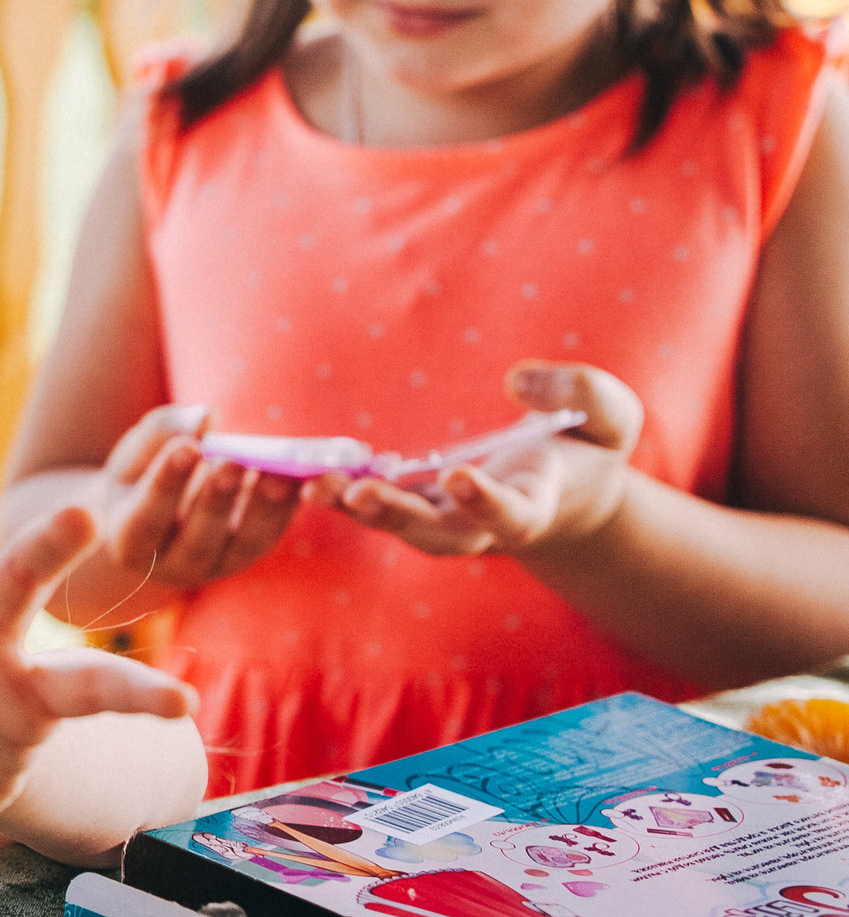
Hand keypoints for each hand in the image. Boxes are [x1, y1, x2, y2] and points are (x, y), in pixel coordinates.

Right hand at [85, 404, 305, 597]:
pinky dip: (284, 510)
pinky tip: (296, 479)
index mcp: (129, 540)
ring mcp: (212, 566)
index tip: (187, 448)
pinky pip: (267, 538)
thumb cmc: (140, 473)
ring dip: (262, 510)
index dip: (166, 484)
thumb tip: (205, 418)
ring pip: (240, 548)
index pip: (145, 518)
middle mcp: (170, 565)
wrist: (154, 507)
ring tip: (278, 474)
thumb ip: (162, 432)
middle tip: (233, 461)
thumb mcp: (136, 451)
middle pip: (196, 543)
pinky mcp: (244, 556)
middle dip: (217, 501)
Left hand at [311, 362, 641, 555]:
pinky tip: (305, 470)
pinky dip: (342, 491)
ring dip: (355, 508)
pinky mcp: (418, 504)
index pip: (510, 515)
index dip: (487, 502)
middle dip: (397, 517)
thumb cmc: (590, 448)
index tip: (462, 478)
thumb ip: (582, 394)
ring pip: (397, 525)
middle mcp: (482, 527)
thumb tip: (520, 380)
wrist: (568, 493)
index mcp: (534, 510)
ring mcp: (445, 520)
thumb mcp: (611, 416)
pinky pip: (376, 504)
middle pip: (437, 536)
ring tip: (313, 485)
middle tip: (356, 495)